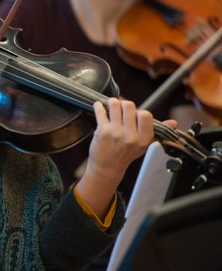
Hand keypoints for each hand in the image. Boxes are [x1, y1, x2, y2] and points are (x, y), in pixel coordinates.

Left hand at [77, 99, 159, 217]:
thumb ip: (157, 131)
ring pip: (115, 105)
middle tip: (121, 109)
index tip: (134, 114)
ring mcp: (116, 133)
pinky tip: (98, 106)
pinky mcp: (102, 131)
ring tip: (111, 106)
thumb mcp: (144, 145)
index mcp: (144, 139)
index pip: (146, 114)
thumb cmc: (125, 154)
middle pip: (130, 106)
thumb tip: (173, 122)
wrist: (107, 167)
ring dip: (112, 103)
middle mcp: (131, 136)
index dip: (139, 111)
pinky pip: (100, 111)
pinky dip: (98, 106)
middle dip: (124, 104)